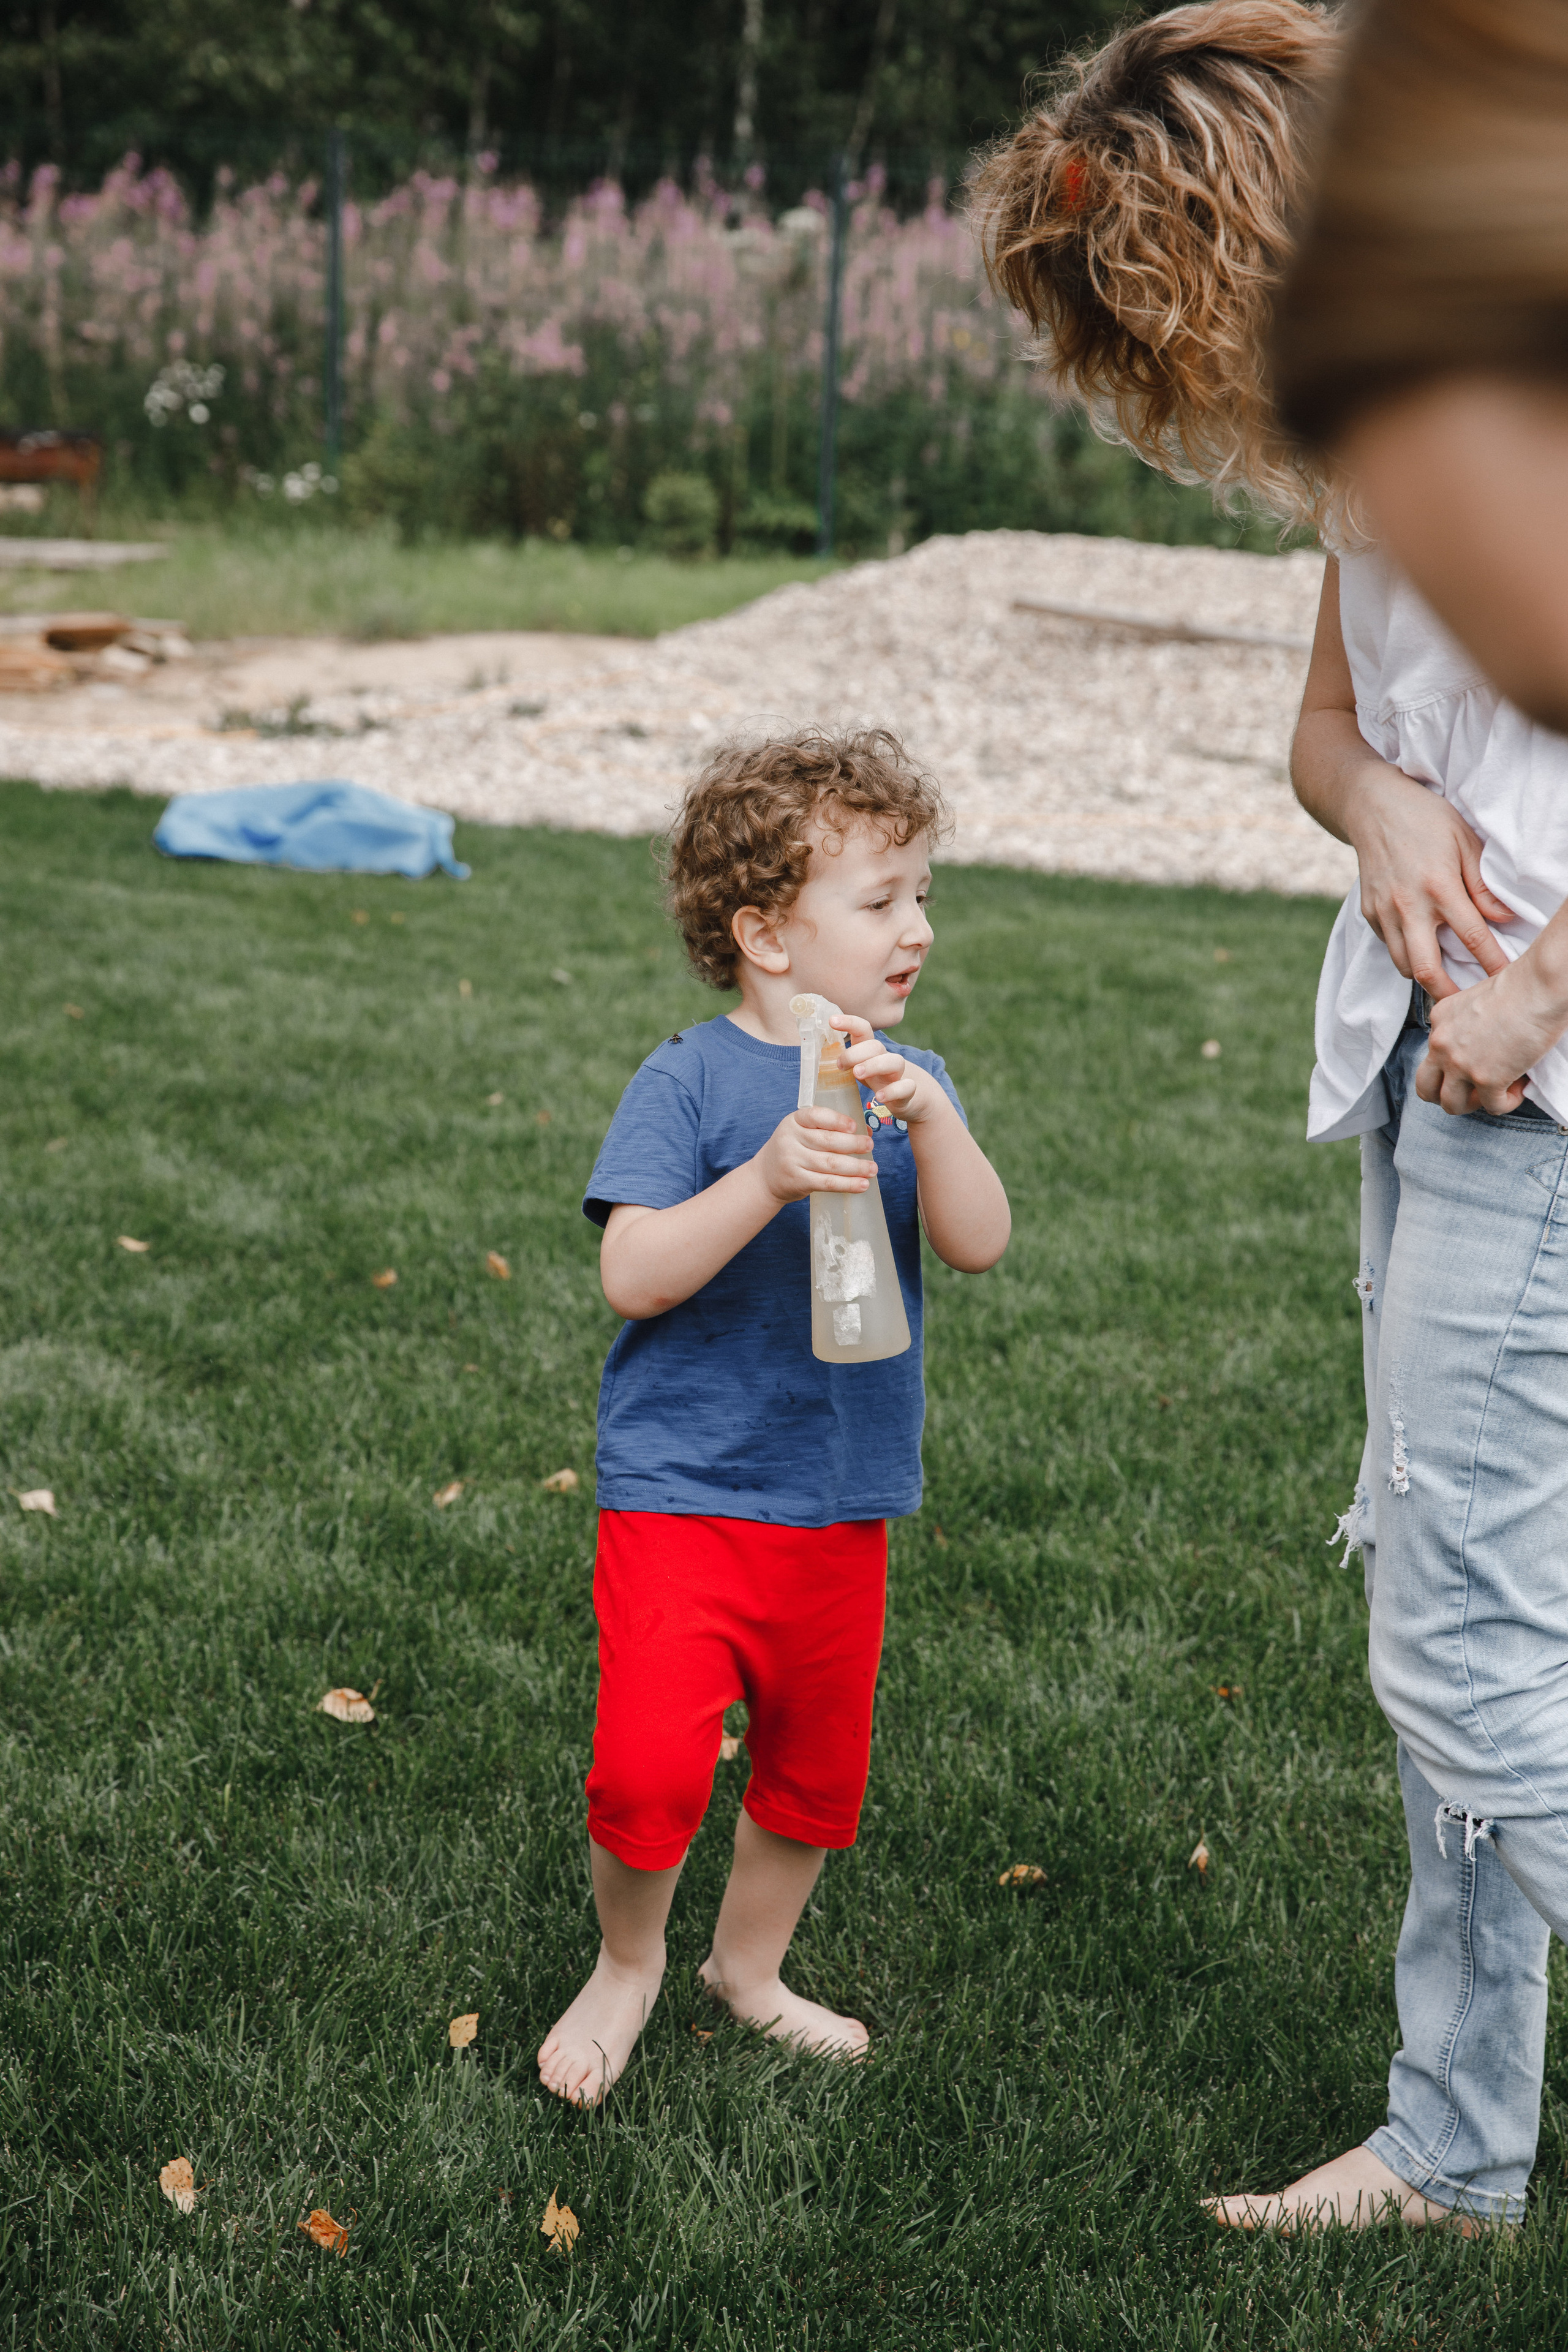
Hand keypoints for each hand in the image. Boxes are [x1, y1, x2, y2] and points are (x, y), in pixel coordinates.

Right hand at [752, 1105, 871, 1203]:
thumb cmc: (793, 1150)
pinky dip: (847, 1184)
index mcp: (794, 1121)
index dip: (837, 1120)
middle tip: (870, 1145)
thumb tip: (867, 1132)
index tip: (854, 1126)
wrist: (765, 1177)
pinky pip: (827, 1183)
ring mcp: (793, 1161)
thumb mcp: (802, 1133)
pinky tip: (862, 1184)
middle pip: (827, 1141)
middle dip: (853, 1144)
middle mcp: (791, 1139)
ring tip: (872, 1168)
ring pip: (830, 1164)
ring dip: (856, 1167)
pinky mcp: (798, 1181)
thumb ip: (829, 1129)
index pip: (816, 1116)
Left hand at [831, 1011, 948, 1125]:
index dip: (849, 1022)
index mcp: (871, 1051)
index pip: (863, 1030)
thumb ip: (845, 1060)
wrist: (912, 1098)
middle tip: (840, 1065)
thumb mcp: (862, 1067)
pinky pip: (905, 1087)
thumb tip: (817, 1051)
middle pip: (875, 1046)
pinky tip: (879, 1097)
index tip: (832, 1021)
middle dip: (856, 1052)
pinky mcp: (908, 1092)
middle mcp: (885, 1059)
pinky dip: (892, 1091)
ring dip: (873, 1065)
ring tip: (857, 1074)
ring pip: (894, 1062)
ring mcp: (898, 1075)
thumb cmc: (879, 1080)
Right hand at [1344, 763, 1513, 997]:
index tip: (1504, 981)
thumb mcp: (1465, 841)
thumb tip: (1504, 919)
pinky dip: (1406, 953)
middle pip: (1426, 969)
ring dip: (1425, 977)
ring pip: (1404, 965)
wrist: (1372, 807)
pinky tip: (1420, 946)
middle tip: (1465, 1005)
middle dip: (1448, 994)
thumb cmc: (1425, 819)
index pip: (1472, 937)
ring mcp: (1384, 912)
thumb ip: (1482, 885)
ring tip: (1444, 980)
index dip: (1491, 963)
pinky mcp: (1369, 913)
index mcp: (1439, 886)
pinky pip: (1389, 946)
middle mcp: (1408, 905)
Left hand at [1415, 956, 1563, 1116]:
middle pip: (1425, 1087)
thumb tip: (1481, 1047)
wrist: (1538, 986)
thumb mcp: (1476, 999)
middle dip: (1445, 1095)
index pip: (1432, 1054)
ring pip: (1450, 1104)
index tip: (1480, 1059)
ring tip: (1495, 1092)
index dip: (1455, 1063)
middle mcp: (1441, 1044)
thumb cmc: (1519, 985)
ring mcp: (1460, 1064)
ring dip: (1473, 1103)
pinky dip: (1507, 1102)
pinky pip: (1492, 1107)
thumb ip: (1466, 1024)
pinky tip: (1519, 1086)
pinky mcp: (1486, 1078)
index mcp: (1438, 1020)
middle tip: (1471, 1090)